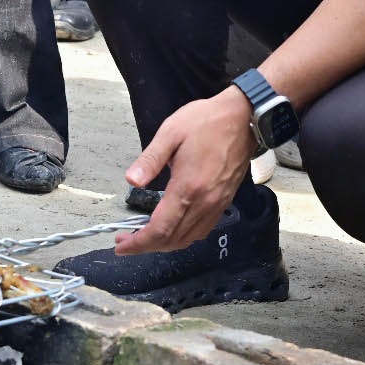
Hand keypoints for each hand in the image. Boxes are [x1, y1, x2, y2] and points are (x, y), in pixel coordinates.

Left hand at [114, 91, 257, 255]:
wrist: (243, 118)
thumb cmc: (207, 122)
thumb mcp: (171, 133)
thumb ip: (150, 160)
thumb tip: (131, 181)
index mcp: (188, 187)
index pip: (160, 229)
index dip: (138, 243)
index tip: (121, 245)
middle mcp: (204, 202)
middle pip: (173, 240)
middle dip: (146, 246)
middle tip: (125, 241)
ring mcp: (216, 204)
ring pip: (188, 239)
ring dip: (164, 244)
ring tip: (144, 237)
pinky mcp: (223, 201)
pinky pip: (202, 230)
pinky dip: (183, 237)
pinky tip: (171, 229)